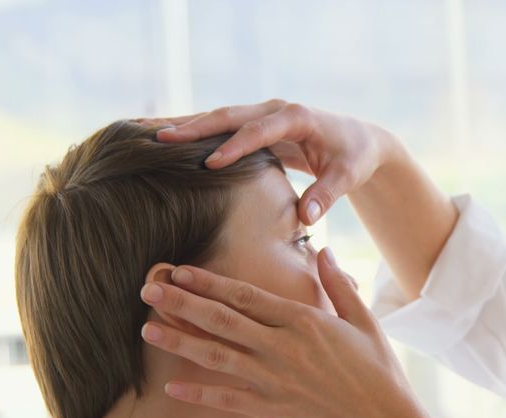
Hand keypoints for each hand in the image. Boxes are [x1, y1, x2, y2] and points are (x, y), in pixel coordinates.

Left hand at [138, 247, 433, 417]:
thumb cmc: (378, 370)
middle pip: (222, 319)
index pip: (246, 295)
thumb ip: (338, 284)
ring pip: (217, 356)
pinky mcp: (271, 410)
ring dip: (180, 342)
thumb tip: (323, 249)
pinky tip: (170, 388)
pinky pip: (227, 399)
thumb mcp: (363, 320)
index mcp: (303, 320)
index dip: (209, 282)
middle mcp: (283, 347)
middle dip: (182, 303)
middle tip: (148, 289)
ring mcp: (274, 379)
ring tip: (147, 329)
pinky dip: (198, 394)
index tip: (180, 270)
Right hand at [143, 100, 399, 225]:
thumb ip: (328, 195)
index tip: (209, 165)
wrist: (358, 140)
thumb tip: (308, 219)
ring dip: (185, 126)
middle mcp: (275, 110)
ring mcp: (262, 115)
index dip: (235, 147)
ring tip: (147, 136)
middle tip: (159, 140)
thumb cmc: (353, 158)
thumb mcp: (348, 176)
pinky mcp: (255, 127)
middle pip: (228, 116)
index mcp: (296, 118)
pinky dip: (194, 132)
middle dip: (194, 127)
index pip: (259, 132)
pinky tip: (164, 140)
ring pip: (218, 118)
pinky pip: (220, 128)